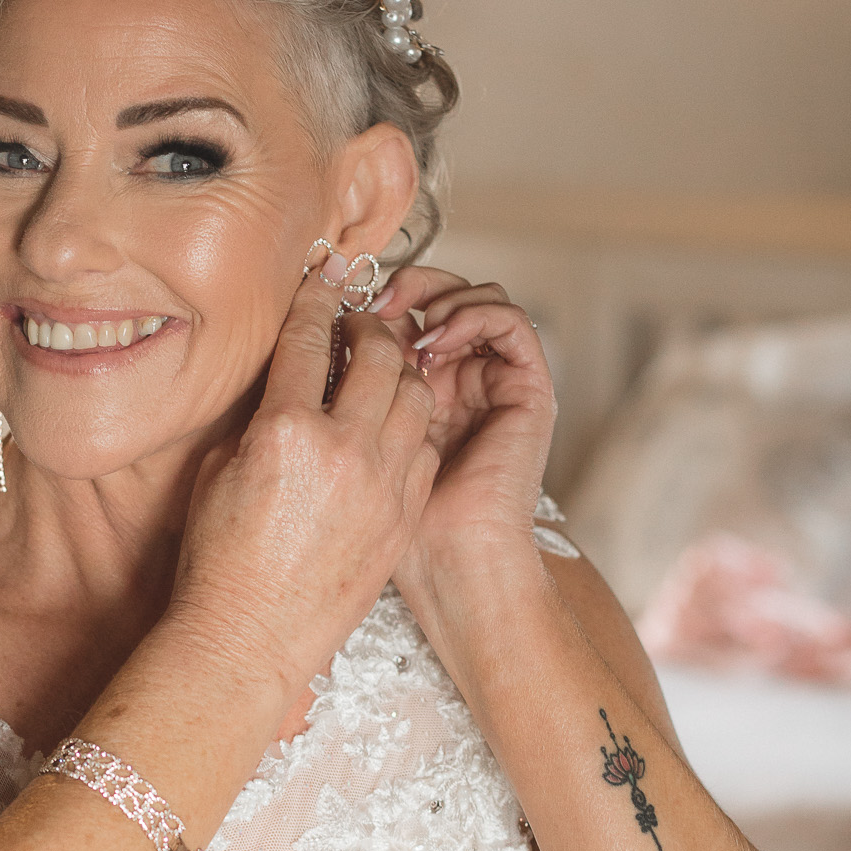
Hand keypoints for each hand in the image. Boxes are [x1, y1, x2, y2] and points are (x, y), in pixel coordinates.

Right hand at [170, 274, 438, 701]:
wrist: (251, 638)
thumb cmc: (220, 562)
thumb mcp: (218, 471)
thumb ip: (261, 417)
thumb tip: (287, 381)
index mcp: (285, 431)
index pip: (309, 338)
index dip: (316, 301)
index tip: (321, 283)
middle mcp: (343, 450)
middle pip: (380, 354)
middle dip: (369, 327)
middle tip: (356, 327)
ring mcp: (383, 484)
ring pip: (415, 395)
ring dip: (399, 372)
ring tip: (380, 374)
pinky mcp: (403, 515)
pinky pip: (425, 446)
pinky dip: (411, 426)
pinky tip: (390, 430)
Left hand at [371, 266, 555, 595]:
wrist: (447, 565)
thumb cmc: (394, 521)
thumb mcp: (355, 440)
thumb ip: (349, 387)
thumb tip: (320, 327)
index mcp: (423, 389)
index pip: (410, 314)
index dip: (380, 296)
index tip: (342, 302)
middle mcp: (463, 380)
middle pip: (446, 296)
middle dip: (411, 285)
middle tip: (375, 299)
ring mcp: (498, 383)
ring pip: (482, 298)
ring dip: (443, 296)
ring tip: (410, 324)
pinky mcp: (530, 390)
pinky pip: (512, 323)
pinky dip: (474, 314)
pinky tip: (436, 338)